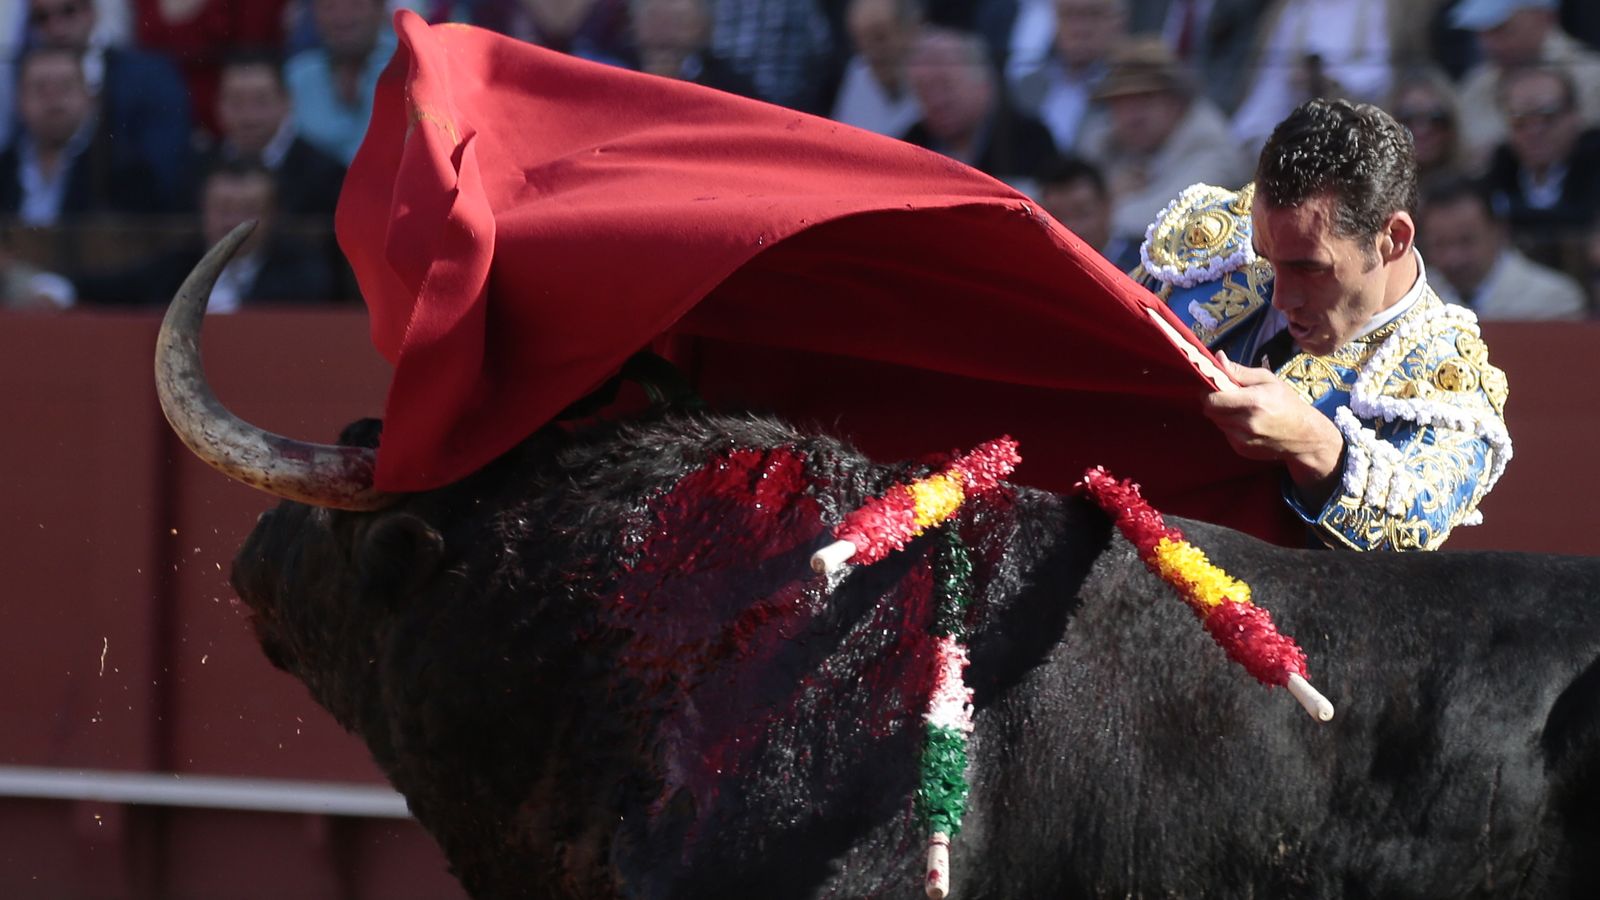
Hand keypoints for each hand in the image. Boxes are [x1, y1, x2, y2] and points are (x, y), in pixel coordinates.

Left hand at [1203, 353, 1345, 503]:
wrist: (1305, 437)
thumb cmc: (1287, 403)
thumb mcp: (1268, 380)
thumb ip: (1240, 371)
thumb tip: (1218, 358)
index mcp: (1253, 401)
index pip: (1213, 399)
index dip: (1208, 391)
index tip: (1213, 385)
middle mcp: (1246, 423)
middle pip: (1211, 411)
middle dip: (1214, 402)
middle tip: (1226, 397)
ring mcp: (1243, 439)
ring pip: (1217, 423)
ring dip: (1222, 415)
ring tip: (1240, 410)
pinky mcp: (1242, 450)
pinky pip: (1225, 434)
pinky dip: (1230, 427)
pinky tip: (1246, 424)